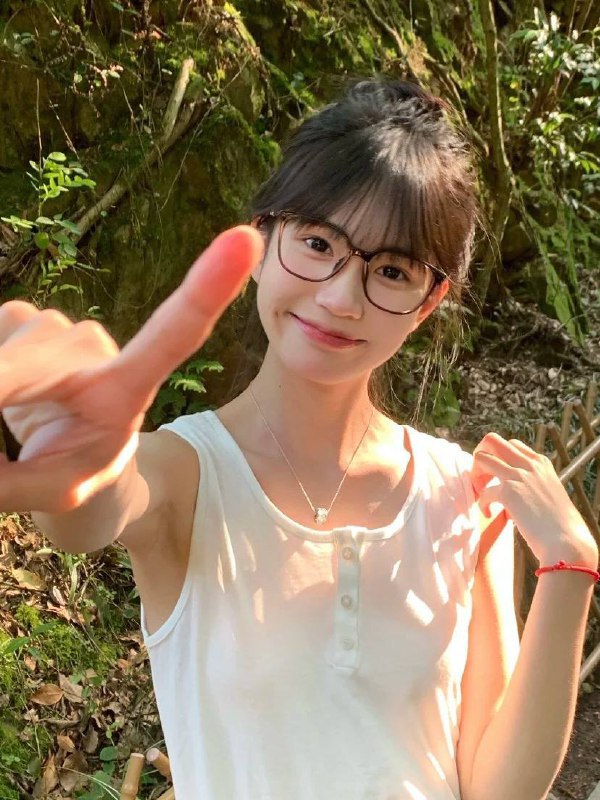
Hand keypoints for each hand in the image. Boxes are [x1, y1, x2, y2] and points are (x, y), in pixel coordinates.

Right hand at [0, 225, 262, 513]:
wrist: (55, 465)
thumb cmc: (70, 479)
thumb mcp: (57, 491)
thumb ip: (16, 477)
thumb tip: (6, 399)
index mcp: (127, 395)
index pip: (172, 337)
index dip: (205, 291)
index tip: (244, 242)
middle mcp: (103, 352)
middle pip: (39, 357)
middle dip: (6, 390)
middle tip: (17, 431)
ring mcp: (68, 334)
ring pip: (13, 343)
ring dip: (4, 384)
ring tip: (25, 419)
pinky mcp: (27, 320)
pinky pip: (4, 322)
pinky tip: (13, 390)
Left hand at [470, 432, 597, 565]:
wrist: (567, 541)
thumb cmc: (558, 525)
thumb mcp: (548, 493)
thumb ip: (532, 484)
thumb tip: (513, 490)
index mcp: (540, 463)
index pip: (511, 445)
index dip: (497, 459)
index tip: (496, 478)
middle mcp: (529, 464)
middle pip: (492, 440)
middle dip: (480, 458)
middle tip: (482, 481)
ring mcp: (519, 476)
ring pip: (481, 457)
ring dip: (475, 477)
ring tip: (483, 496)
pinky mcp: (509, 492)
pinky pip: (483, 491)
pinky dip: (481, 504)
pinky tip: (489, 515)